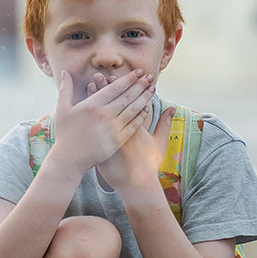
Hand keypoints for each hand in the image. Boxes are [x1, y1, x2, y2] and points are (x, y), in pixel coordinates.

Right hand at [49, 69, 154, 174]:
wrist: (69, 159)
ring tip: (152, 90)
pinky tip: (147, 109)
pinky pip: (133, 125)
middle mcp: (104, 115)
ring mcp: (112, 128)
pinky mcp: (118, 140)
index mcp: (91, 105)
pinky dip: (141, 116)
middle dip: (140, 85)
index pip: (115, 88)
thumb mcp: (62, 109)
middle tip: (150, 77)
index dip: (129, 78)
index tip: (138, 71)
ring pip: (133, 109)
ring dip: (144, 98)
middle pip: (127, 96)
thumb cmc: (64, 134)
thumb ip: (66, 89)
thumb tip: (64, 72)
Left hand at [94, 76, 175, 192]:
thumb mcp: (159, 142)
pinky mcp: (100, 146)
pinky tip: (83, 107)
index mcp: (134, 125)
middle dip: (106, 89)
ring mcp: (109, 138)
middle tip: (100, 74)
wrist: (136, 183)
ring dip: (94, 99)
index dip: (122, 89)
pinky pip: (92, 126)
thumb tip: (173, 109)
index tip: (118, 76)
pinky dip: (88, 116)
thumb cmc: (149, 163)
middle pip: (112, 105)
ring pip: (100, 115)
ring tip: (89, 84)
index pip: (127, 102)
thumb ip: (164, 124)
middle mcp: (120, 129)